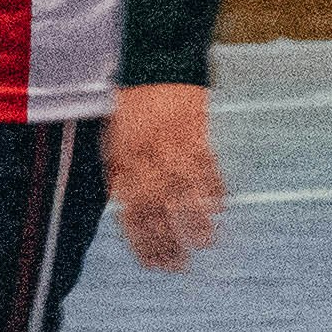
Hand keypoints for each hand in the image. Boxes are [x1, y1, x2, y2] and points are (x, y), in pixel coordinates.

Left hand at [106, 82, 223, 271]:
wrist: (156, 66)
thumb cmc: (132, 110)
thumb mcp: (113, 143)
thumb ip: (120, 176)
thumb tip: (127, 214)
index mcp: (123, 161)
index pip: (131, 214)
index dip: (143, 244)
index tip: (154, 265)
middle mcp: (148, 157)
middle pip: (160, 211)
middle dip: (169, 243)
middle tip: (180, 265)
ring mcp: (175, 146)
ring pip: (188, 194)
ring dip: (197, 223)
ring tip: (204, 242)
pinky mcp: (200, 133)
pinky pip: (210, 170)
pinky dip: (215, 192)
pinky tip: (218, 208)